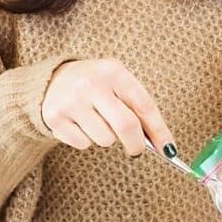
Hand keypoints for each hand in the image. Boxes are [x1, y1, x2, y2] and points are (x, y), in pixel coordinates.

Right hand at [41, 59, 174, 155]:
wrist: (52, 80)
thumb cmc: (96, 86)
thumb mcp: (116, 84)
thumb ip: (136, 108)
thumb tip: (162, 144)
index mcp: (113, 71)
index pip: (144, 105)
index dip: (160, 131)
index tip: (169, 150)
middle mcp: (91, 83)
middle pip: (126, 126)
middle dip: (136, 145)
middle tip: (136, 150)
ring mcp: (72, 100)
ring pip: (105, 139)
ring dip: (106, 138)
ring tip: (96, 122)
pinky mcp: (55, 117)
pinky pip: (84, 144)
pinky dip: (86, 140)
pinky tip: (79, 124)